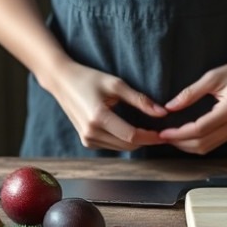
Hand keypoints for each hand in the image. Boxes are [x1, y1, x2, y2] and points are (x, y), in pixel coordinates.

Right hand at [46, 62, 167, 150]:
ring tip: (147, 128)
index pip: (132, 136)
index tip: (164, 132)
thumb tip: (162, 113)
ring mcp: (87, 139)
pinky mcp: (86, 141)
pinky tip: (129, 128)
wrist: (61, 81)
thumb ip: (140, 100)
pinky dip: (123, 140)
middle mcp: (91, 133)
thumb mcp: (116, 84)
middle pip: (128, 145)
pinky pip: (112, 145)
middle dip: (146, 139)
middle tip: (160, 130)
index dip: (150, 136)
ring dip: (136, 141)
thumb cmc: (89, 78)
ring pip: (121, 148)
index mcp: (98, 117)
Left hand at [158, 56, 226, 154]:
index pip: (199, 130)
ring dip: (188, 146)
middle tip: (163, 137)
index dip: (178, 134)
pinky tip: (186, 136)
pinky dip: (198, 143)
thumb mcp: (213, 77)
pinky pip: (214, 143)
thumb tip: (170, 106)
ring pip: (208, 147)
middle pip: (202, 144)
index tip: (163, 132)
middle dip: (180, 143)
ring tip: (171, 137)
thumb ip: (191, 93)